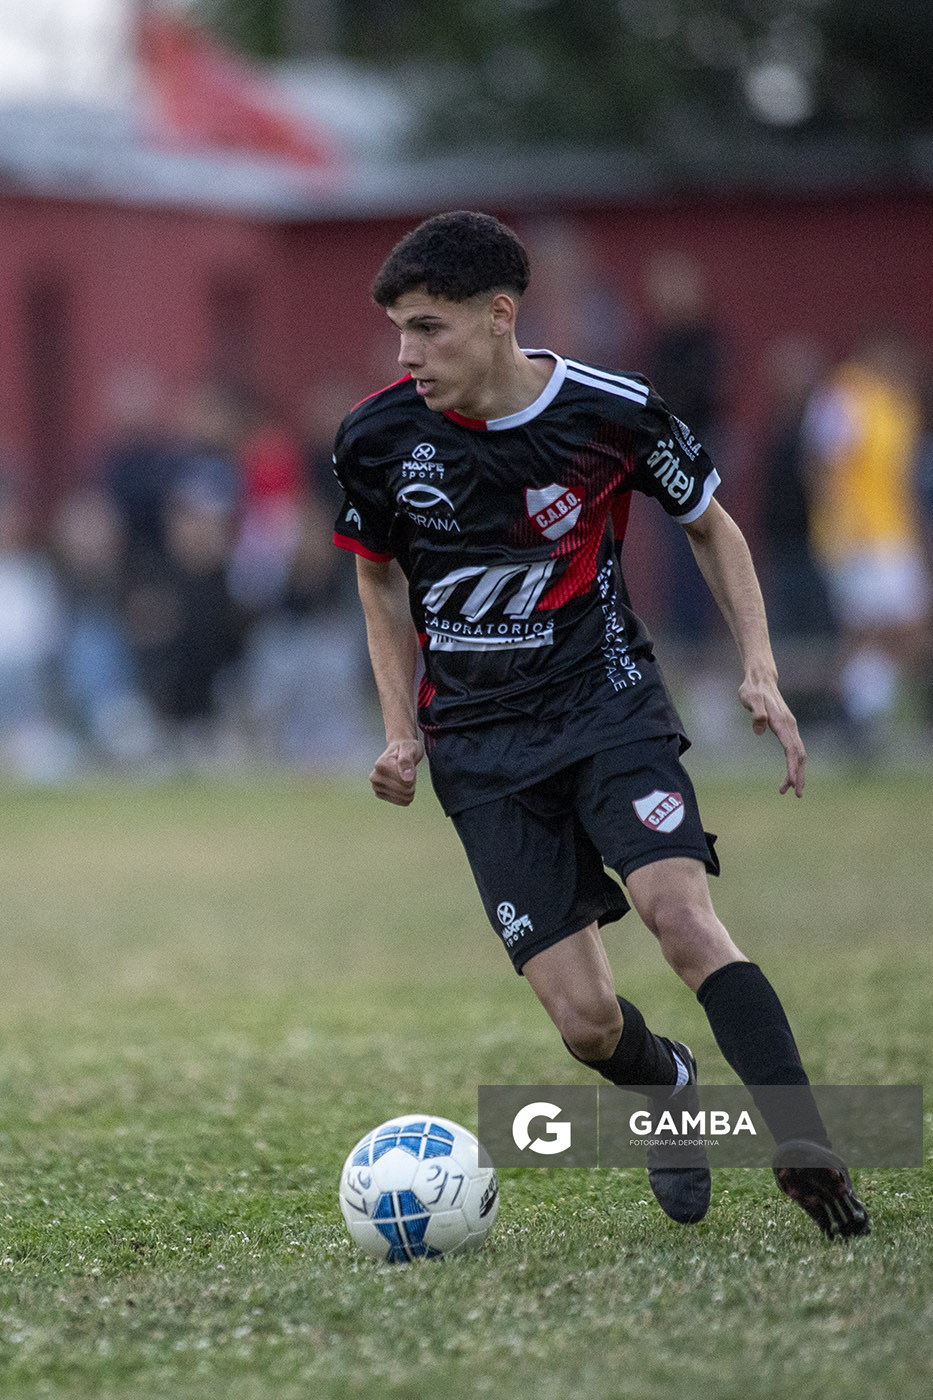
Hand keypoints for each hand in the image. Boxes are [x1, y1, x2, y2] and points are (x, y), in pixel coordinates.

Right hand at [370, 737, 424, 805]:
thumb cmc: (406, 748)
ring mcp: (376, 787)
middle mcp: (375, 777)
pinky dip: (406, 794)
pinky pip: (402, 802)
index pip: (406, 782)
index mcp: (381, 765)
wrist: (399, 750)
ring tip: (404, 776)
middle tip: (407, 771)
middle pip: (406, 791)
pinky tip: (401, 784)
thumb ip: (407, 762)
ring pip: (405, 798)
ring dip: (409, 788)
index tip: (408, 765)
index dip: (412, 775)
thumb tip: (407, 779)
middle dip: (411, 782)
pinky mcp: (379, 794)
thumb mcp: (410, 749)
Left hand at [739, 673, 806, 796]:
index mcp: (783, 722)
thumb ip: (756, 712)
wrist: (760, 679)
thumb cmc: (752, 690)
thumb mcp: (750, 698)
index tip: (792, 783)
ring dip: (798, 772)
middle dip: (799, 775)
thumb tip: (759, 729)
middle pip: (799, 755)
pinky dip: (794, 764)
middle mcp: (790, 726)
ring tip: (790, 790)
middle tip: (797, 795)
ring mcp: (790, 727)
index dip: (792, 767)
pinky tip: (789, 774)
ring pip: (798, 754)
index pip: (791, 749)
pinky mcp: (787, 728)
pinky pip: (794, 749)